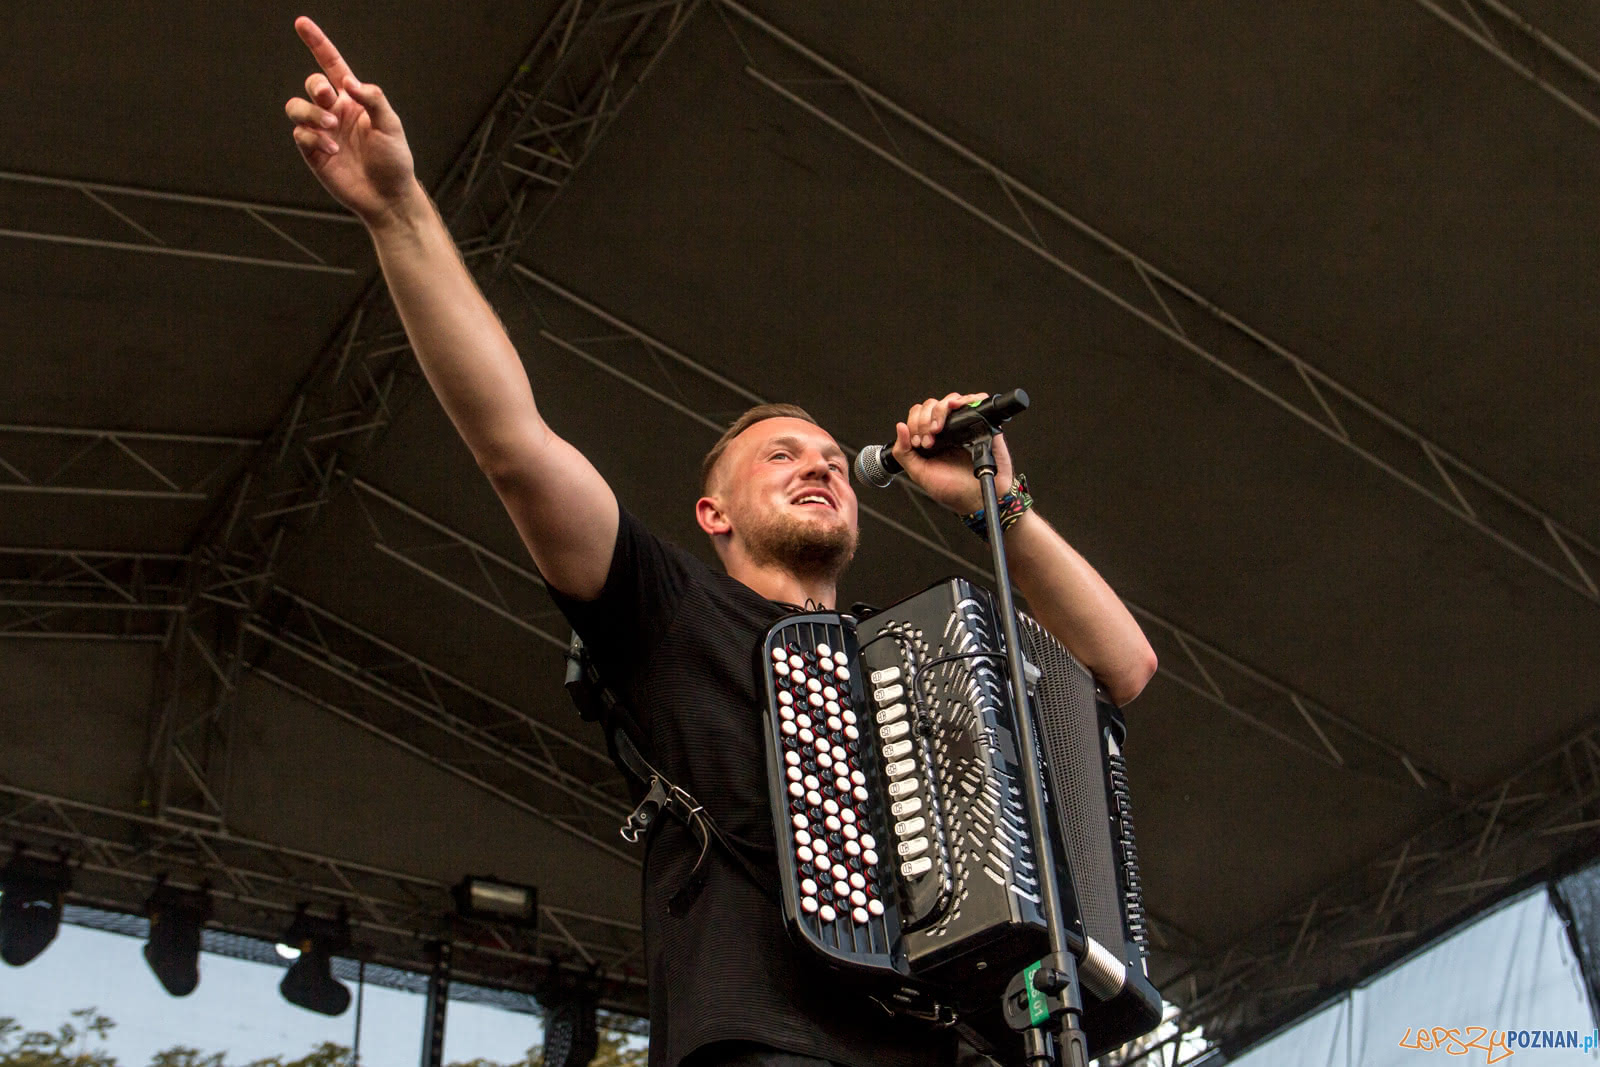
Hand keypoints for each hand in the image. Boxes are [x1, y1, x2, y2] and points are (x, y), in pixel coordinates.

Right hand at [285, 17, 418, 225]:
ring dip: (310, 112)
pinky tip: (332, 149)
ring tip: (330, 126)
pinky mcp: (313, 152)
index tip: (302, 23)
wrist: (388, 196)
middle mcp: (335, 112)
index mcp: (354, 100)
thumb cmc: (394, 160)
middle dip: (315, 87)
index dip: (317, 44)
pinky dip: (313, 138)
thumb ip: (372, 99)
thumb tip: (348, 82)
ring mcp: (322, 132)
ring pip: (296, 107)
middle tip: (328, 98)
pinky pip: (300, 134)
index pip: (332, 66)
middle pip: (311, 85)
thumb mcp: (391, 125)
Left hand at [891, 392, 1014, 515]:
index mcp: (932, 438)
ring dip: (939, 412)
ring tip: (938, 432)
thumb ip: (904, 453)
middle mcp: (948, 429)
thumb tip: (900, 427)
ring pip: (949, 400)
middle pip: (932, 404)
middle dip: (924, 421)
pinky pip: (976, 400)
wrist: (978, 499)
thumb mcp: (920, 474)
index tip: (918, 443)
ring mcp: (965, 424)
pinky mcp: (983, 423)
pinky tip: (956, 410)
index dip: (914, 423)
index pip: (918, 414)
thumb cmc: (953, 490)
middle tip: (928, 442)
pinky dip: (965, 400)